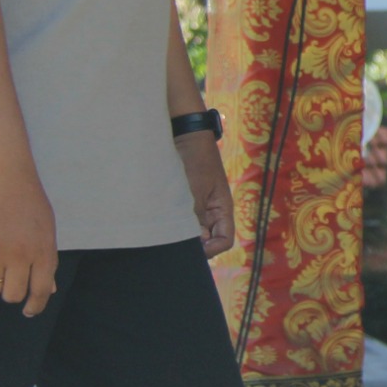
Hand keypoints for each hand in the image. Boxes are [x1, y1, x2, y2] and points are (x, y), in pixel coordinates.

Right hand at [0, 164, 58, 315]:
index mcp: (44, 252)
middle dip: (11, 293)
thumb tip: (48, 289)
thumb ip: (46, 260)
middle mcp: (21, 256)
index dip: (35, 305)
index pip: (41, 291)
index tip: (29, 311)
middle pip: (13, 295)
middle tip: (10, 283)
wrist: (4, 178)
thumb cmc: (30, 203)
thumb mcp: (46, 231)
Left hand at [178, 130, 235, 257]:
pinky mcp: (183, 203)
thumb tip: (197, 243)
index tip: (192, 249)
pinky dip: (173, 225)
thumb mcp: (196, 190)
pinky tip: (160, 224)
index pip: (225, 240)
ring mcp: (197, 208)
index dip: (211, 249)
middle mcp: (211, 213)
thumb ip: (197, 216)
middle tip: (174, 244)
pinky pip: (182, 221)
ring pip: (193, 232)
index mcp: (222, 209)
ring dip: (181, 234)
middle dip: (194, 245)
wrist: (184, 136)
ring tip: (166, 233)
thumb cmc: (195, 160)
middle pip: (208, 240)